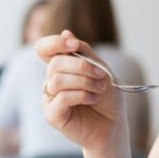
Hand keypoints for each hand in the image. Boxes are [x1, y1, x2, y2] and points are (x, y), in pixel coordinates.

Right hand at [35, 30, 126, 152]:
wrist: (114, 125)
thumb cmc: (107, 98)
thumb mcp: (100, 69)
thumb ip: (84, 52)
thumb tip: (66, 32)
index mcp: (61, 66)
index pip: (44, 48)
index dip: (55, 43)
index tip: (74, 44)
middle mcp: (51, 81)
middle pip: (55, 63)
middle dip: (82, 67)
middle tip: (101, 77)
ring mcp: (49, 98)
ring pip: (57, 80)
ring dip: (84, 82)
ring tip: (98, 90)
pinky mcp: (52, 115)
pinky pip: (61, 97)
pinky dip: (81, 95)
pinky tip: (92, 99)